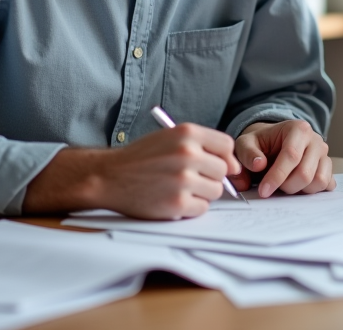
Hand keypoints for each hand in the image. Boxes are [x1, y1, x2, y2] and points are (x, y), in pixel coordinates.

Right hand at [22, 123, 240, 219]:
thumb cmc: (140, 158)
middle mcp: (187, 153)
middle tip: (190, 179)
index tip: (219, 165)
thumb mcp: (169, 138)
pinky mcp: (177, 203)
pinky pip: (202, 208)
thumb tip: (233, 166)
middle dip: (210, 177)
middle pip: (222, 170)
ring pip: (215, 191)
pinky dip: (191, 208)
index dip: (225, 157)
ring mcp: (182, 179)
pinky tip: (173, 200)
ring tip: (179, 189)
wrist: (109, 176)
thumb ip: (200, 146)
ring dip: (201, 194)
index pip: (226, 145)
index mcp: (187, 133)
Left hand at [231, 120, 333, 197]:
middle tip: (273, 186)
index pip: (291, 155)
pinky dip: (311, 191)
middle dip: (286, 186)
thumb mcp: (246, 143)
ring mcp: (325, 155)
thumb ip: (247, 153)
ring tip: (285, 184)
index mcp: (298, 129)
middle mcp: (316, 140)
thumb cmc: (261, 143)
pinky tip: (297, 187)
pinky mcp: (328, 168)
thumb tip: (259, 164)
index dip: (276, 176)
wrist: (274, 142)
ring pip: (318, 181)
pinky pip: (326, 185)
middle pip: (305, 173)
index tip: (263, 191)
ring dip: (299, 190)